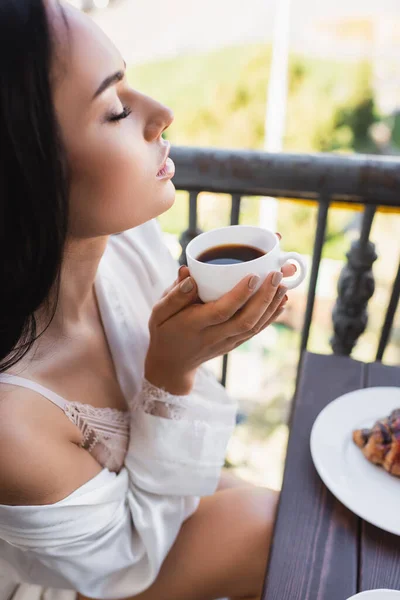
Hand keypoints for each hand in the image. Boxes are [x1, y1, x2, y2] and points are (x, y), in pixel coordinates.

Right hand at [145, 261, 290, 395]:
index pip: (221, 311)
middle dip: (264, 297)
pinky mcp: (234, 344)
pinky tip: (282, 301)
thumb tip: (189, 274)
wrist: (172, 364)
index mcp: (194, 325)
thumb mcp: (159, 312)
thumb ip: (174, 294)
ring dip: (272, 305)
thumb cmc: (164, 331)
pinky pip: (256, 331)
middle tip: (277, 274)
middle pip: (245, 320)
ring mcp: (227, 342)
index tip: (253, 275)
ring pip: (254, 326)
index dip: (239, 295)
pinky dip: (271, 316)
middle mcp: (214, 336)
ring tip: (284, 284)